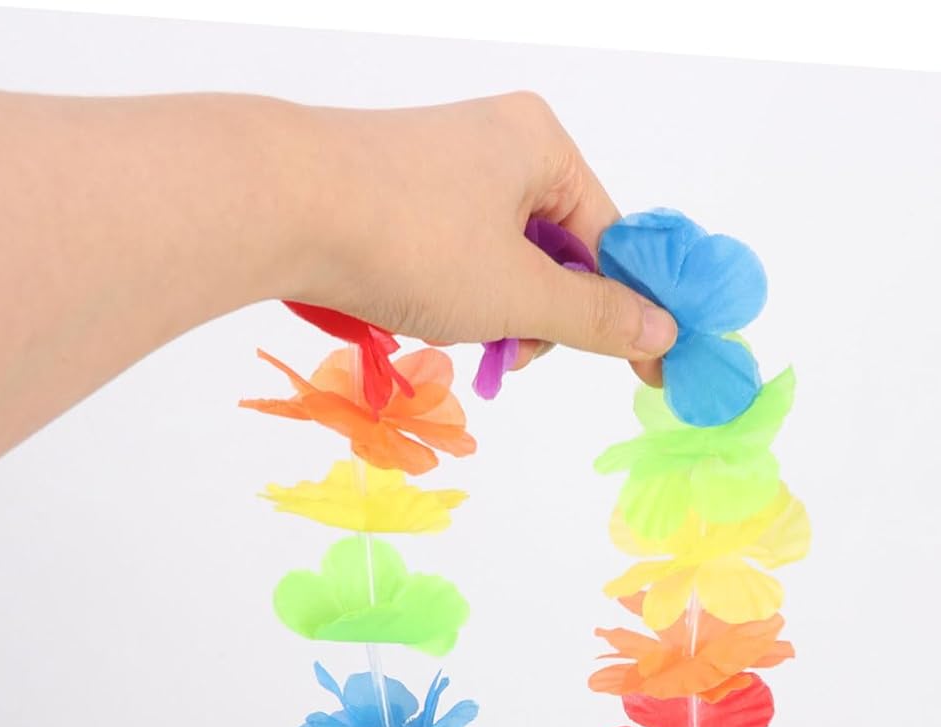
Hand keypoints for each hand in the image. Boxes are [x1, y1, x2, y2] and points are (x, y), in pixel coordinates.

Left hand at [265, 92, 674, 385]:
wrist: (277, 204)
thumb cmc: (410, 238)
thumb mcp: (518, 293)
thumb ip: (595, 318)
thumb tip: (663, 331)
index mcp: (541, 144)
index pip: (612, 238)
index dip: (629, 308)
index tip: (647, 369)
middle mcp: (497, 142)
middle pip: (556, 253)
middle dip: (539, 315)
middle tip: (508, 354)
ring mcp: (443, 167)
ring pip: (501, 264)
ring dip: (491, 313)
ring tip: (452, 328)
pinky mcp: (398, 192)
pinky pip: (453, 257)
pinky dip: (449, 295)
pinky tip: (417, 310)